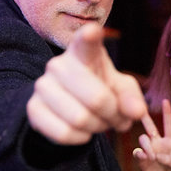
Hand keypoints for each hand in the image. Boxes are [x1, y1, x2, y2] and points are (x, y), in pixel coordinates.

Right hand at [27, 23, 146, 144]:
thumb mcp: (122, 90)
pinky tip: (82, 131)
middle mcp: (59, 64)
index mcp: (84, 52)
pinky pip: (64, 133)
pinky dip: (80, 138)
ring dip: (97, 128)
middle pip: (97, 98)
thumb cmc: (101, 90)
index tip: (93, 32)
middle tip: (114, 117)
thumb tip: (137, 112)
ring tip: (98, 122)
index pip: (86, 41)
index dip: (90, 37)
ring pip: (80, 119)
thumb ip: (132, 98)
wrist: (71, 107)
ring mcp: (42, 86)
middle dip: (112, 115)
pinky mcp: (33, 108)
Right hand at [133, 99, 170, 170]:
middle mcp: (158, 142)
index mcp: (170, 141)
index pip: (168, 124)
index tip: (165, 101)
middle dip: (144, 117)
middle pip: (150, 126)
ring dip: (146, 145)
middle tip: (139, 110)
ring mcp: (149, 149)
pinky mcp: (142, 159)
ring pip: (143, 138)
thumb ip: (169, 159)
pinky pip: (138, 152)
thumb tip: (156, 156)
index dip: (167, 113)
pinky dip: (140, 154)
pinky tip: (144, 157)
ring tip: (152, 156)